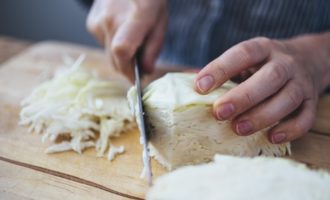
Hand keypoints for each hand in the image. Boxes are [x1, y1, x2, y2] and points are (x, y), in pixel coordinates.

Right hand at [87, 0, 167, 80]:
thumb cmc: (148, 0)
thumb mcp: (160, 22)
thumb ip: (154, 48)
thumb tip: (146, 71)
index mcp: (134, 18)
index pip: (122, 51)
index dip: (128, 71)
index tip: (136, 79)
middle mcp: (111, 20)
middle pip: (115, 60)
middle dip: (127, 68)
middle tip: (139, 65)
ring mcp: (98, 21)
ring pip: (108, 54)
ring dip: (120, 56)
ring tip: (132, 39)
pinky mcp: (91, 23)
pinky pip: (103, 44)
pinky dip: (112, 44)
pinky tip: (120, 30)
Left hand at [194, 34, 329, 143]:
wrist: (309, 59)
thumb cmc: (264, 64)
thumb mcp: (245, 59)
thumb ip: (221, 71)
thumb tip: (187, 84)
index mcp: (263, 48)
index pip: (243, 54)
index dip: (221, 69)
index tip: (200, 86)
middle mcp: (285, 63)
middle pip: (269, 78)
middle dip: (243, 97)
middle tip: (219, 113)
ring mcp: (301, 82)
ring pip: (288, 98)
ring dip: (263, 115)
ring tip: (239, 129)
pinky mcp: (312, 101)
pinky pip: (306, 117)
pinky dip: (290, 129)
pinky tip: (271, 137)